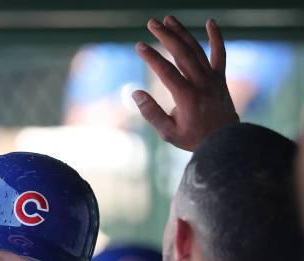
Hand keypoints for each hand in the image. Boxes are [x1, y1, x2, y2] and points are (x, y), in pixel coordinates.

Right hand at [132, 16, 238, 150]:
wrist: (224, 141)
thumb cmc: (193, 139)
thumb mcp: (168, 132)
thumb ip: (151, 112)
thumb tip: (135, 93)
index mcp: (186, 97)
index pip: (166, 71)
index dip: (151, 57)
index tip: (139, 46)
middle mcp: (201, 83)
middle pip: (181, 53)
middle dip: (165, 36)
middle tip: (151, 22)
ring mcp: (212, 78)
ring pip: (196, 50)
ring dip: (182, 33)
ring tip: (168, 19)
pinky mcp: (219, 78)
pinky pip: (219, 53)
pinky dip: (216, 37)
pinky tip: (210, 22)